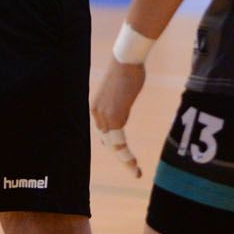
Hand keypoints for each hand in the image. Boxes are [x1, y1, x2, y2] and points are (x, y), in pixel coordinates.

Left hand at [89, 59, 146, 177]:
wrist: (126, 61)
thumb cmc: (127, 71)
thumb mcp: (121, 91)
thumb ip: (120, 104)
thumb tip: (123, 104)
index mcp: (97, 108)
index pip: (103, 133)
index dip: (113, 146)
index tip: (124, 157)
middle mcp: (97, 114)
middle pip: (107, 142)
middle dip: (121, 157)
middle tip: (133, 170)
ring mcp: (104, 117)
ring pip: (113, 145)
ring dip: (125, 160)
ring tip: (136, 171)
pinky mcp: (114, 118)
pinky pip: (119, 142)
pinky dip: (126, 156)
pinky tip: (134, 164)